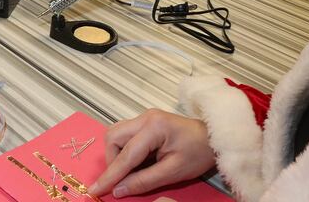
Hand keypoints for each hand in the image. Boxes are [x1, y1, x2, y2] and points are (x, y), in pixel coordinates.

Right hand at [88, 109, 215, 197]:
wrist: (213, 139)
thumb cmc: (198, 154)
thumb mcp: (173, 172)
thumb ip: (143, 181)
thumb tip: (118, 190)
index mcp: (154, 128)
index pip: (125, 155)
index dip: (110, 175)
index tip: (95, 189)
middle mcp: (145, 118)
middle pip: (113, 137)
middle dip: (112, 160)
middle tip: (122, 179)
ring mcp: (144, 117)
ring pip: (116, 134)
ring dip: (116, 154)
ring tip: (130, 171)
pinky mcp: (146, 121)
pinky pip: (125, 134)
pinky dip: (124, 150)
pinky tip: (136, 162)